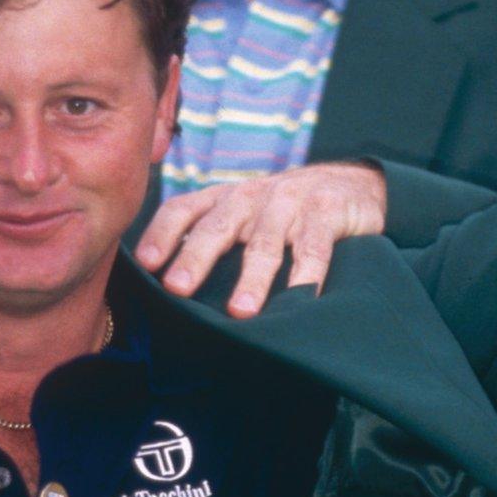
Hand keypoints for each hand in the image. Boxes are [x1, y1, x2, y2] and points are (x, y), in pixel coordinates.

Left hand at [135, 163, 385, 317]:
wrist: (351, 185)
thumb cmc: (282, 213)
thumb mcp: (244, 216)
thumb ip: (211, 239)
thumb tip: (165, 286)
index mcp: (223, 198)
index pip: (182, 209)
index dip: (161, 234)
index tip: (145, 264)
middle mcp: (250, 197)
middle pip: (217, 227)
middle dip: (195, 258)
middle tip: (177, 288)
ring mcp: (289, 203)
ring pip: (265, 243)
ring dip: (252, 278)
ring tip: (240, 312)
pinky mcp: (326, 213)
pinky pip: (313, 249)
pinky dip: (307, 275)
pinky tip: (302, 300)